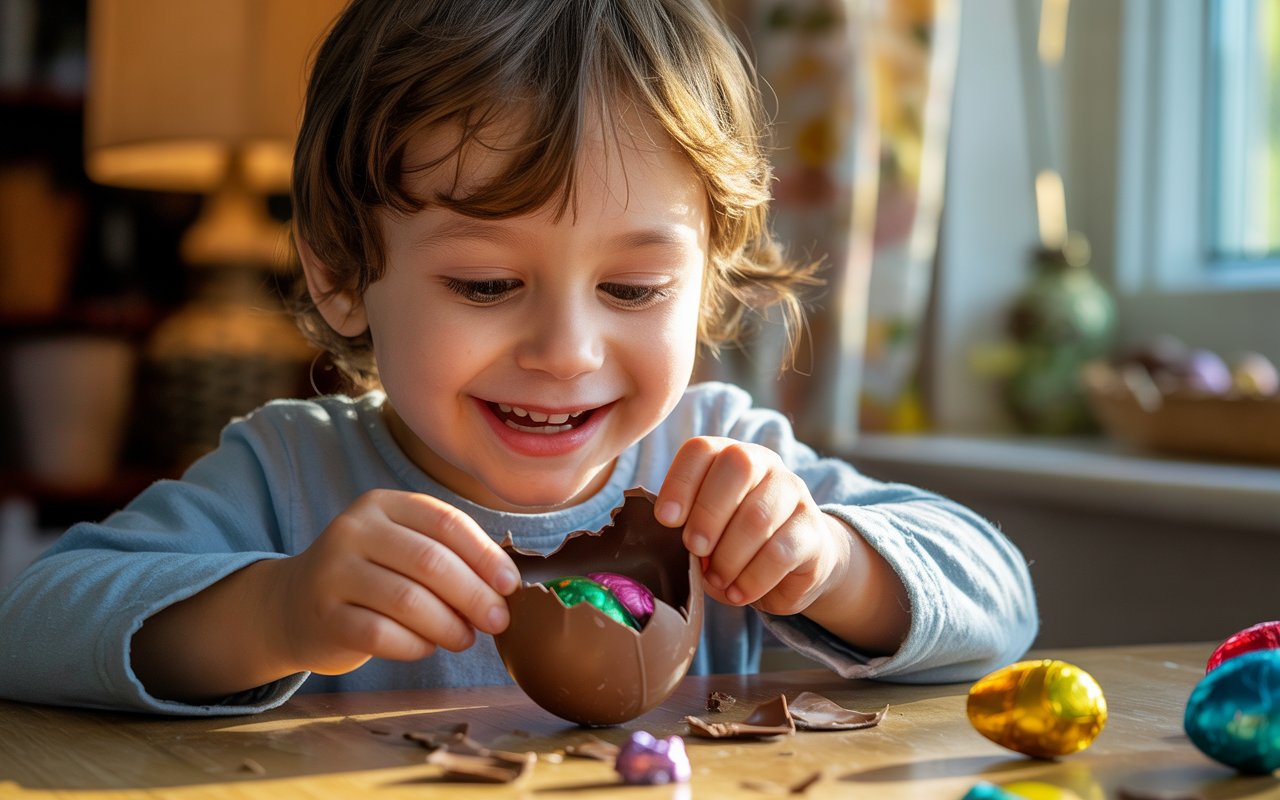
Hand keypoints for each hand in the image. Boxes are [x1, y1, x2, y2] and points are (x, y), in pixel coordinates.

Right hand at [271, 489, 520, 675]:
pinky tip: (428, 647)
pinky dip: (416, 645)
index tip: (509, 585)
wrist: (293, 606)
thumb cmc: (370, 576)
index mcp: (382, 504)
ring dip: (449, 625)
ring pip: (408, 600)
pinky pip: (382, 634)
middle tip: (498, 620)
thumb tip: (505, 586)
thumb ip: (448, 555)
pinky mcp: (325, 617)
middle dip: (474, 595)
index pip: (445, 522)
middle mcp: (353, 530)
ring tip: (466, 638)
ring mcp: (333, 573)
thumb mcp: (402, 547)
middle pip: (430, 562)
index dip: (484, 555)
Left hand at [654, 437, 850, 616]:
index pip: (702, 450)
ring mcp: (794, 492)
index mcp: (727, 456)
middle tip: (695, 550)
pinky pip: (780, 552)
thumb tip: (675, 549)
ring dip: (729, 557)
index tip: (666, 520)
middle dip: (708, 514)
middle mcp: (764, 464)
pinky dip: (752, 579)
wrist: (794, 563)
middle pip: (737, 468)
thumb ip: (687, 530)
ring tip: (716, 580)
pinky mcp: (814, 529)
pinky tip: (739, 593)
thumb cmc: (734, 543)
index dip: (680, 482)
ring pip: (757, 516)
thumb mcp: (704, 532)